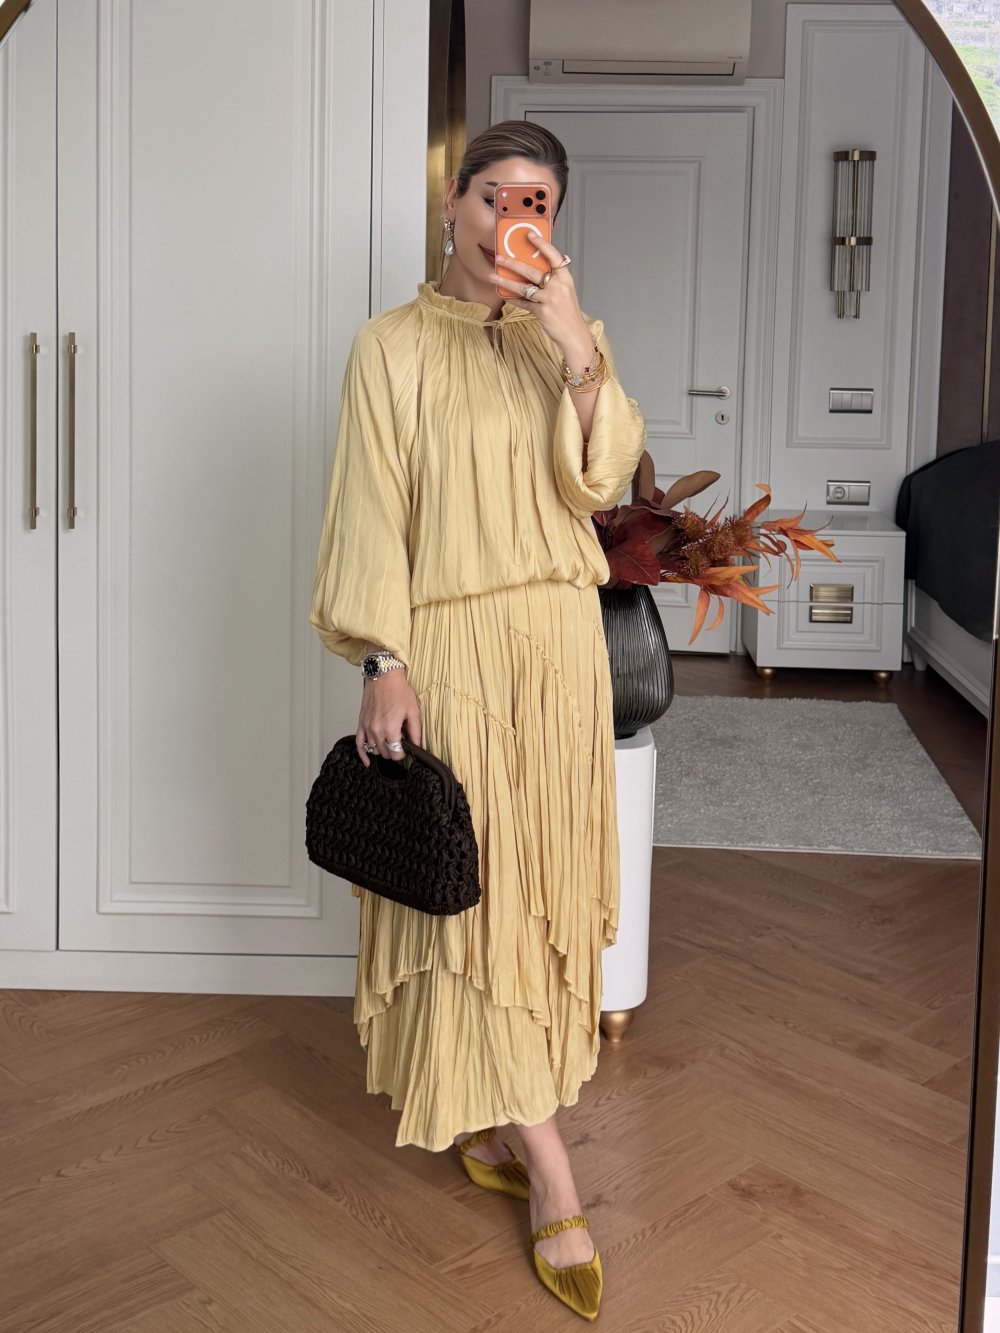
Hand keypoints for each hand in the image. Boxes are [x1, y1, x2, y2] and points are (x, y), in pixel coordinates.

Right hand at [356, 672, 421, 766]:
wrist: (383, 676)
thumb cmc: (399, 691)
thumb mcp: (413, 711)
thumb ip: (416, 732)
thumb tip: (418, 746)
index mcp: (391, 729)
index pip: (397, 754)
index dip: (404, 752)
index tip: (407, 746)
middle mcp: (376, 731)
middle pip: (386, 753)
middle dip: (394, 750)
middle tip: (400, 740)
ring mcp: (367, 728)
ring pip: (374, 750)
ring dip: (383, 749)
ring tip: (390, 740)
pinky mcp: (361, 723)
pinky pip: (359, 744)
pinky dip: (362, 754)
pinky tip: (367, 762)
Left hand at [490, 233, 593, 367]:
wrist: (574, 334)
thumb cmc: (568, 312)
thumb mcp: (566, 291)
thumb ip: (554, 279)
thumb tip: (536, 267)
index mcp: (565, 278)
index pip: (554, 256)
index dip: (542, 244)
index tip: (529, 235)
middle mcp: (558, 286)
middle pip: (532, 271)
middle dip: (513, 263)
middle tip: (499, 258)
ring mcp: (549, 299)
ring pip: (523, 287)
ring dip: (506, 281)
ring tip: (493, 276)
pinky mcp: (542, 312)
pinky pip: (523, 303)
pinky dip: (513, 299)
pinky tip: (504, 295)